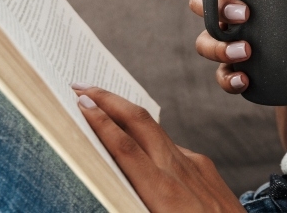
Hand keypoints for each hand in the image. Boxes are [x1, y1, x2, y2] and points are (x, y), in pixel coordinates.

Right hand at [72, 84, 244, 211]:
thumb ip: (134, 201)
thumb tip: (114, 185)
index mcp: (163, 191)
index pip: (125, 147)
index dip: (100, 123)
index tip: (80, 104)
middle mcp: (179, 171)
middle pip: (139, 122)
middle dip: (109, 99)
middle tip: (81, 86)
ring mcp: (195, 165)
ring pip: (155, 130)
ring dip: (127, 114)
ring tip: (103, 105)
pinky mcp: (206, 167)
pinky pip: (172, 146)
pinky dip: (149, 136)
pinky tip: (139, 140)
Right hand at [188, 0, 286, 93]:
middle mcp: (226, 14)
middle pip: (202, 6)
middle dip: (217, 9)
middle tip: (245, 14)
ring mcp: (226, 42)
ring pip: (205, 43)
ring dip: (220, 47)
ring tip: (248, 52)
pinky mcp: (234, 69)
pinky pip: (221, 76)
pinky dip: (228, 79)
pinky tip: (244, 80)